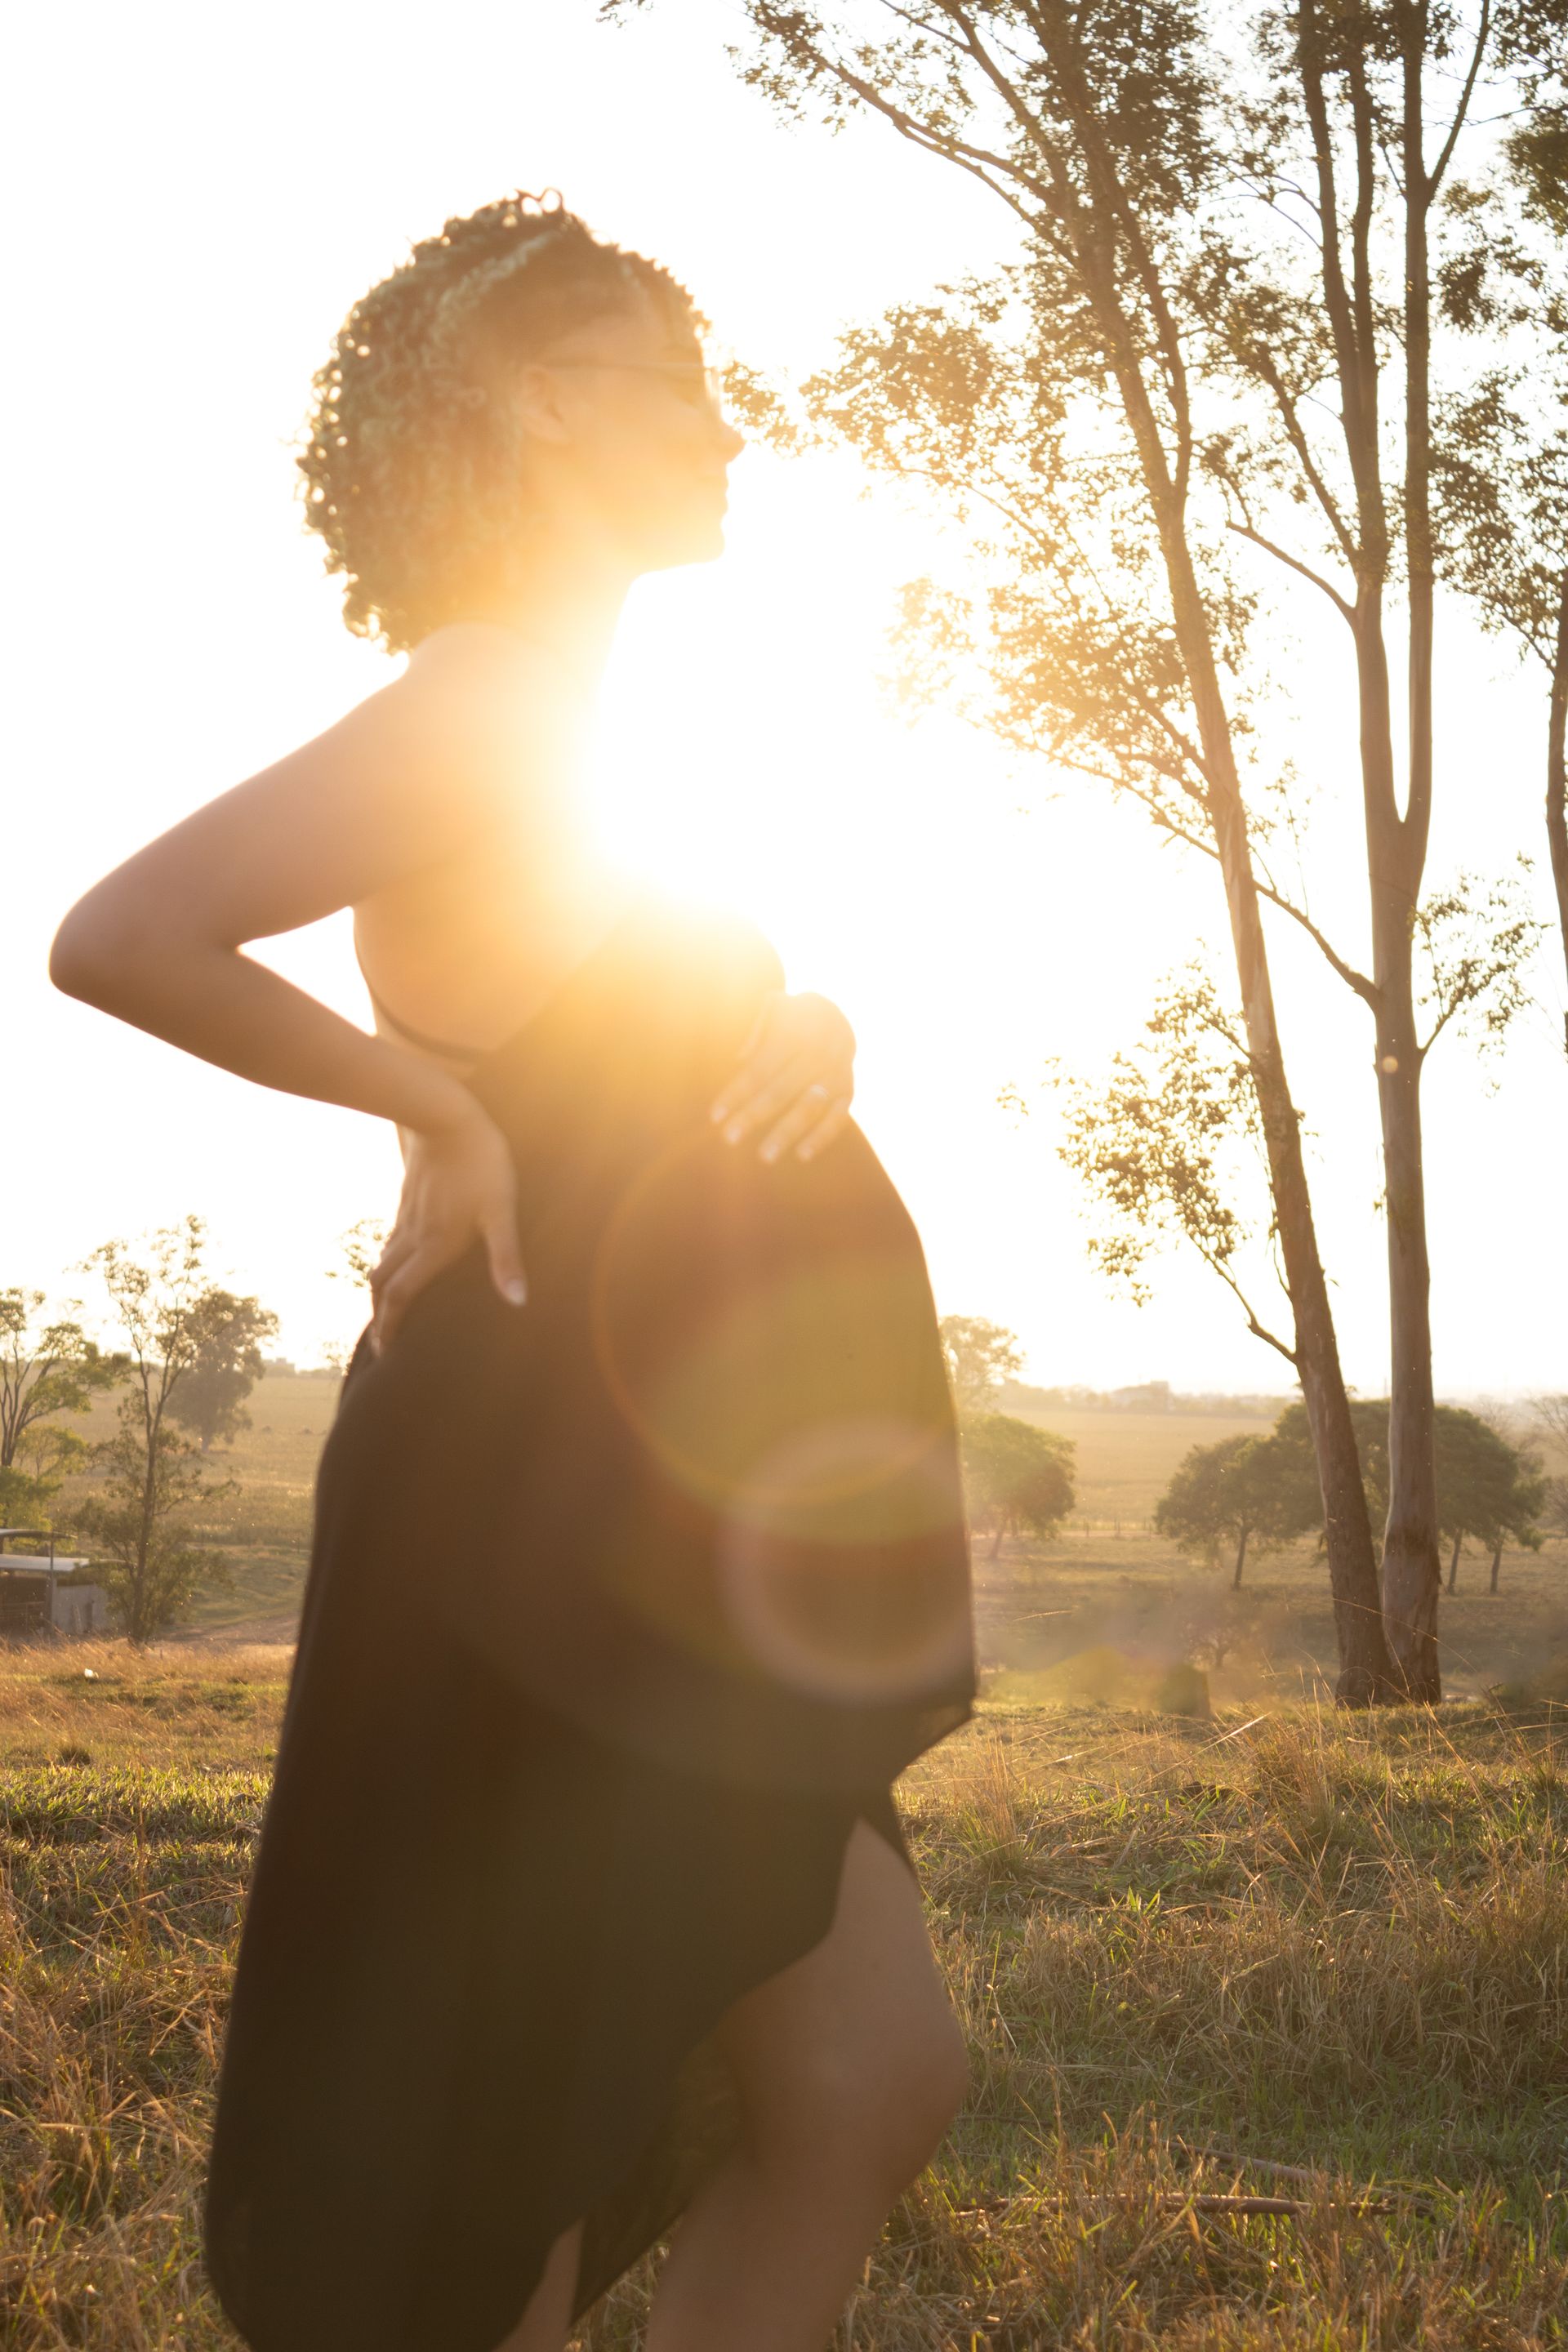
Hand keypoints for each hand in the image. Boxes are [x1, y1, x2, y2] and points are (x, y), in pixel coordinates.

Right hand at [369, 1099, 525, 1352]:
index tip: (383, 1352)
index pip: (401, 1296)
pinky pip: (391, 1241)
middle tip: (379, 1343)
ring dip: (381, 1290)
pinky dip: (389, 1263)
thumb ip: (506, 1258)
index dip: (390, 1326)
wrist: (444, 1117)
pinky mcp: (408, 1200)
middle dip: (380, 1316)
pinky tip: (400, 1262)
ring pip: (385, 1262)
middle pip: (384, 1284)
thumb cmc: (480, 1163)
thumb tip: (518, 1302)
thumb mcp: (501, 1211)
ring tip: (385, 1310)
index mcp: (433, 1245)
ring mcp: (406, 1217)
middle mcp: (413, 1236)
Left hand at [709, 990, 855, 1163]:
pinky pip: (837, 1117)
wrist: (833, 1015)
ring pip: (809, 1108)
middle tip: (729, 1139)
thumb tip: (738, 1057)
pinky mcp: (848, 1090)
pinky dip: (821, 1137)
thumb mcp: (767, 1012)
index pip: (760, 1069)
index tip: (715, 1116)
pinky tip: (801, 1156)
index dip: (737, 1093)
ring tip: (764, 1157)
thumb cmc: (783, 1020)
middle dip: (754, 1116)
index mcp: (794, 1032)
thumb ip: (751, 1031)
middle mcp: (818, 1053)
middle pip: (781, 1091)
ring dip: (786, 1133)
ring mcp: (836, 1073)